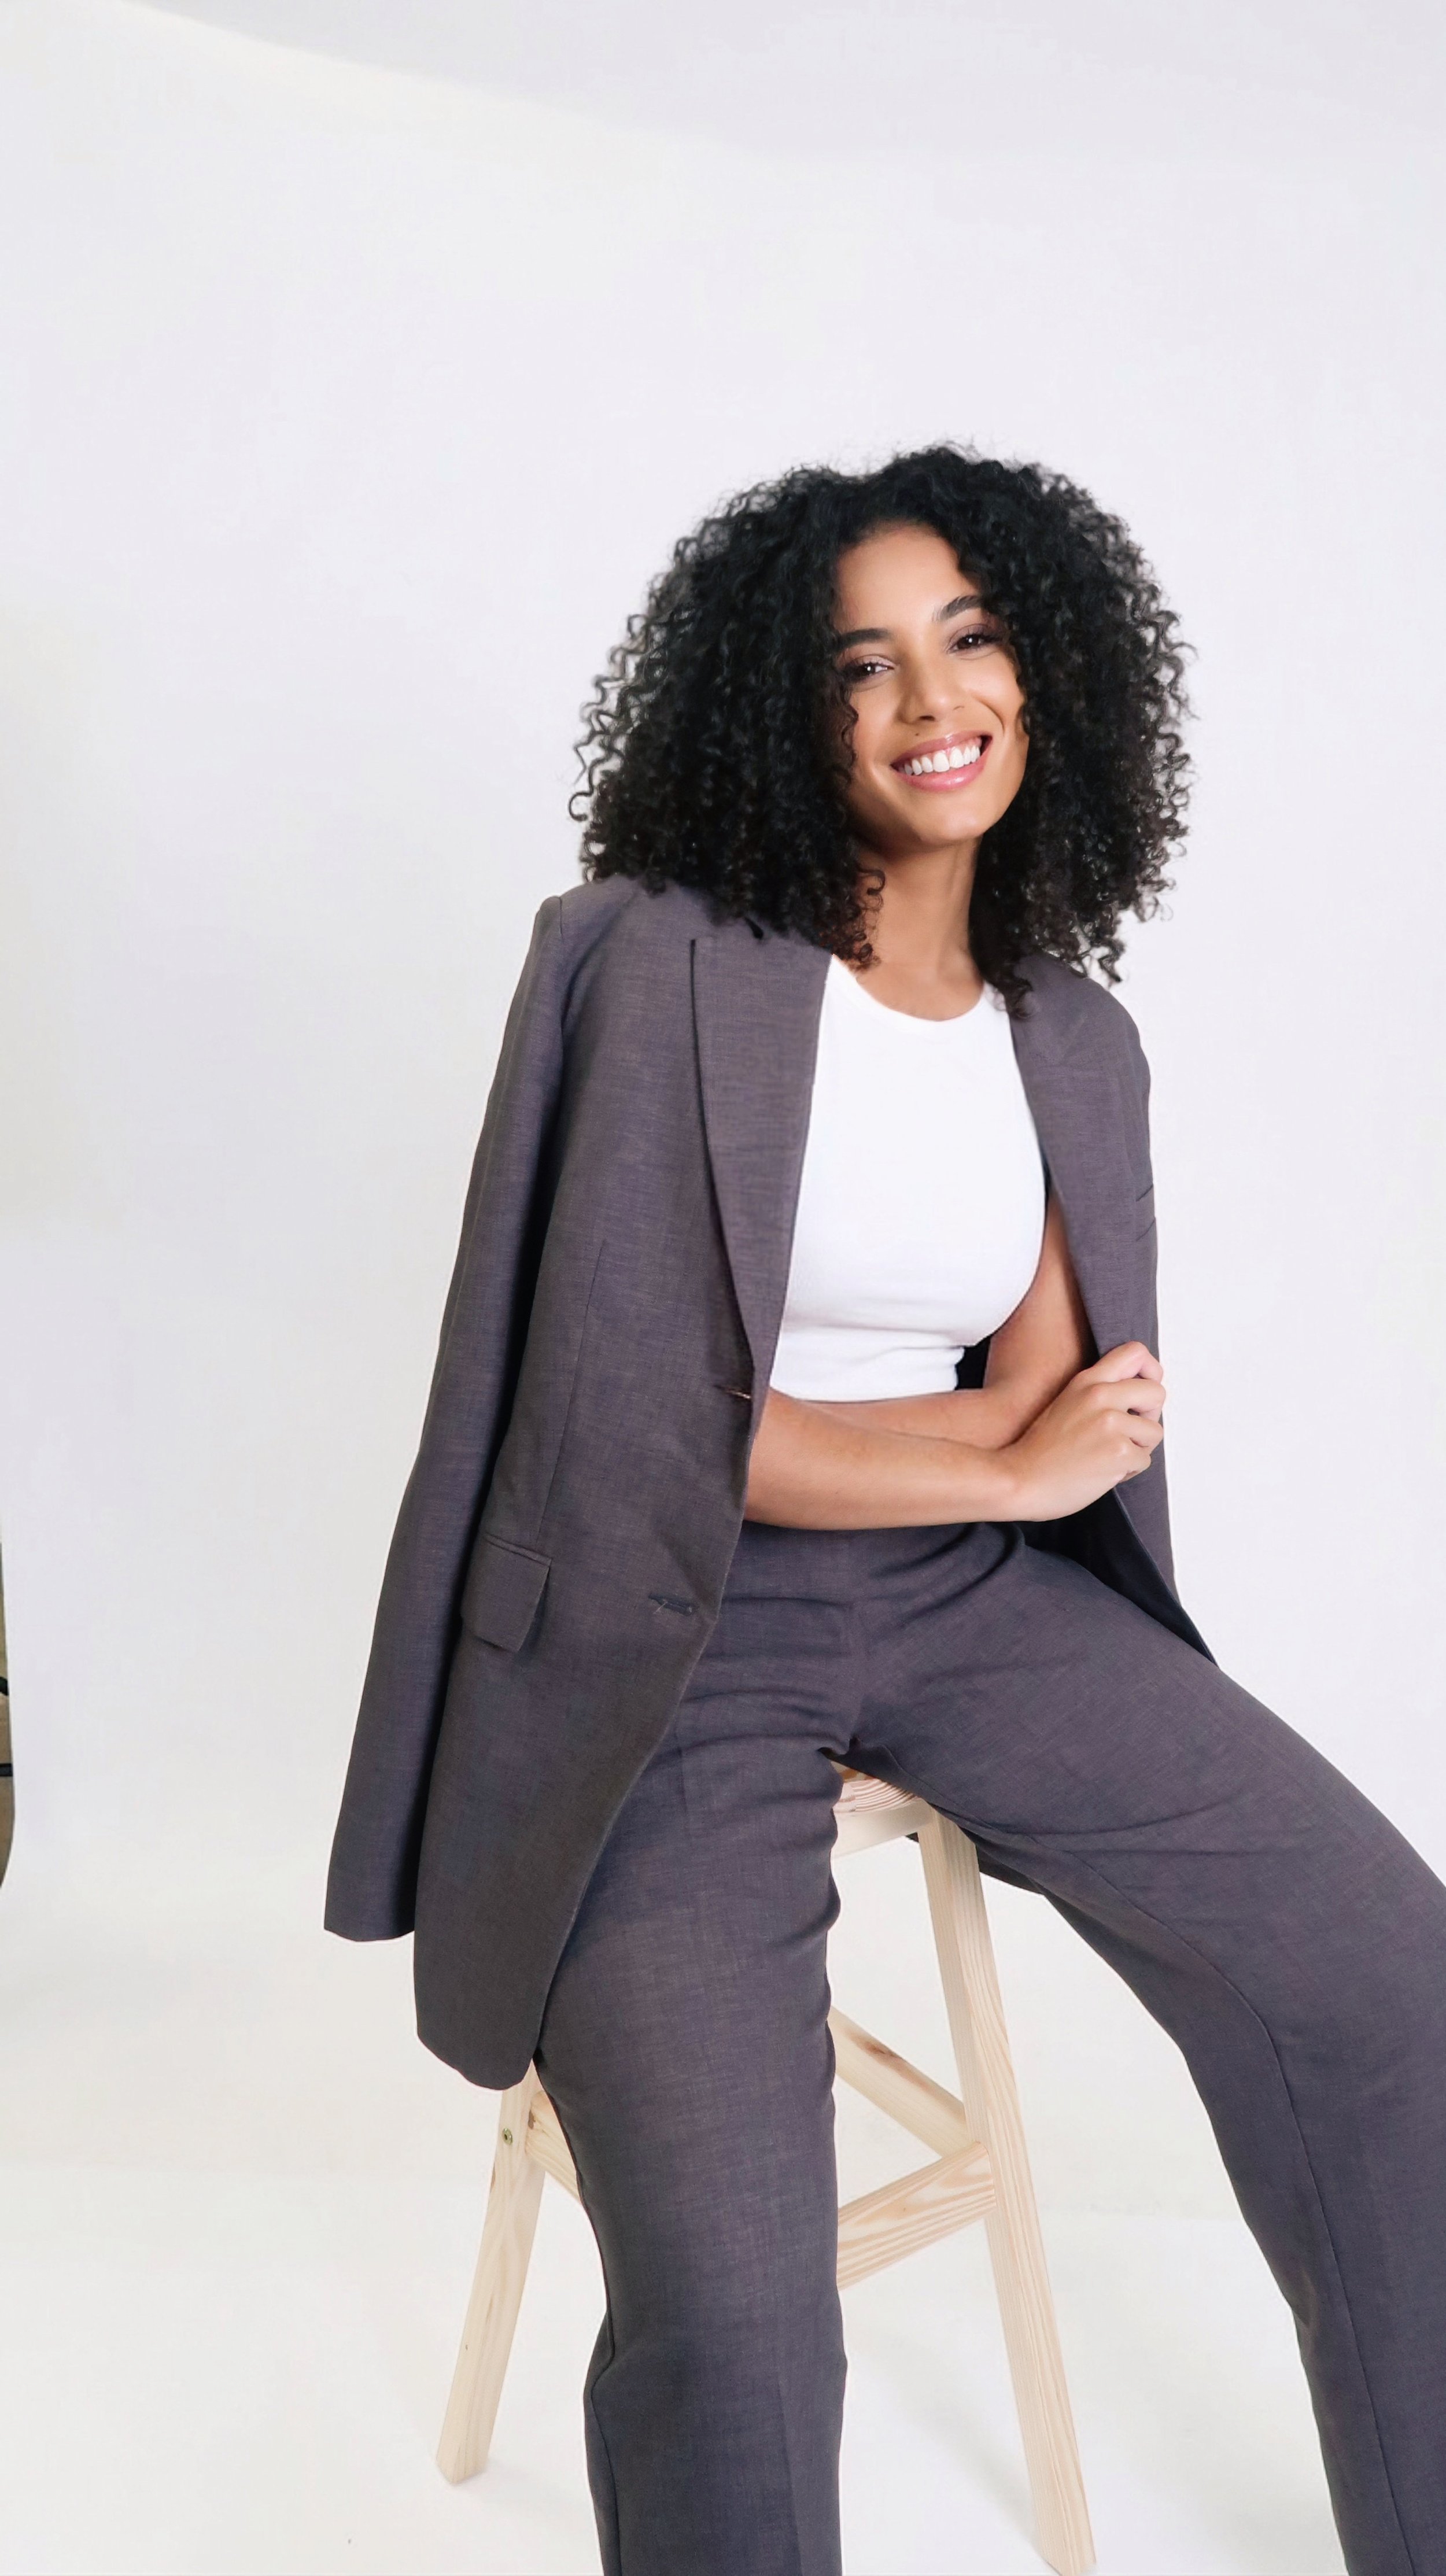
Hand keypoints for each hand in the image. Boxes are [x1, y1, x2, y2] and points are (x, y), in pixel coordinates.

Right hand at [997, 1343, 1164, 1521]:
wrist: (1018, 1481)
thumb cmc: (1039, 1451)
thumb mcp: (1066, 1403)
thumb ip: (1097, 1392)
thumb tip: (1137, 1398)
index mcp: (1087, 1380)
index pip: (1136, 1352)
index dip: (1150, 1372)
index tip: (1142, 1394)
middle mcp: (1100, 1395)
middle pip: (1156, 1392)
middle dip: (1149, 1416)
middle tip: (1128, 1432)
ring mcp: (1110, 1423)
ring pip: (1153, 1432)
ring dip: (1137, 1449)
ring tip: (1107, 1457)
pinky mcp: (1118, 1452)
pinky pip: (1145, 1460)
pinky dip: (1128, 1471)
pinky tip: (1102, 1472)